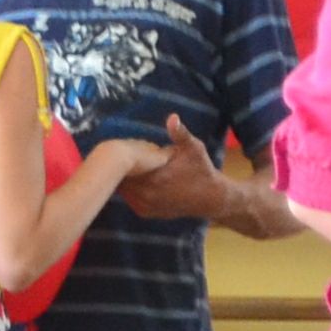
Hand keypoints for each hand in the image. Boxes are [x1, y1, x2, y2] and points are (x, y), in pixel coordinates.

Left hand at [107, 117, 229, 218]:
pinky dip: (128, 189)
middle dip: (121, 166)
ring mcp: (144, 206)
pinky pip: (128, 198)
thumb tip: (173, 117)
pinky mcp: (145, 212)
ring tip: (127, 166)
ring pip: (122, 189)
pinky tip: (134, 178)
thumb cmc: (201, 169)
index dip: (123, 156)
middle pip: (120, 178)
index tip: (125, 147)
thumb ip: (180, 134)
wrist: (210, 198)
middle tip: (123, 155)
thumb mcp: (194, 148)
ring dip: (122, 178)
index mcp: (156, 178)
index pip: (126, 166)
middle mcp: (147, 194)